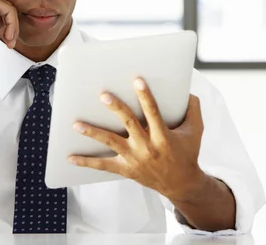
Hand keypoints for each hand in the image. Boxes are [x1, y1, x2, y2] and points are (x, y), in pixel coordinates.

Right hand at [0, 0, 19, 60]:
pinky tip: (7, 37)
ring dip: (13, 25)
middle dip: (12, 22)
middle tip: (10, 40)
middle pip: (5, 4)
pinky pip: (9, 10)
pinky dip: (12, 25)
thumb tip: (6, 19)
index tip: (7, 39)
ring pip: (9, 7)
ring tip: (9, 41)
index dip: (7, 22)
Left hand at [69, 78, 206, 201]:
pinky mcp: (126, 169)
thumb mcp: (196, 131)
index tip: (137, 81)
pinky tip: (70, 157)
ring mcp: (134, 159)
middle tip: (103, 95)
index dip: (146, 96)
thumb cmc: (187, 153)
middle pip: (129, 124)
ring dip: (93, 133)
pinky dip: (86, 162)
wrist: (181, 184)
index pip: (154, 112)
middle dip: (116, 108)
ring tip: (76, 124)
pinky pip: (103, 165)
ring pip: (111, 142)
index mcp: (164, 136)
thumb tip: (188, 90)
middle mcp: (147, 147)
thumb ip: (193, 109)